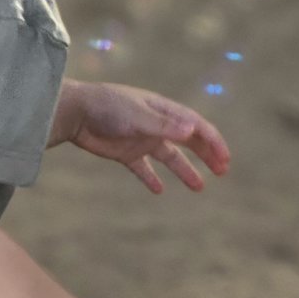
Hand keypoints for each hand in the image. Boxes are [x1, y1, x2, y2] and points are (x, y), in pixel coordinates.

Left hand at [59, 81, 230, 193]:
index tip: (224, 159)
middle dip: (206, 155)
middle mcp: (156, 125)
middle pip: (188, 140)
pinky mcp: (125, 152)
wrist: (74, 112)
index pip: (196, 126)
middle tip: (222, 171)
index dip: (213, 141)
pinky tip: (158, 190)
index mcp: (164, 110)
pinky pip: (143, 168)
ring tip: (199, 187)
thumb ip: (164, 125)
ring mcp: (141, 139)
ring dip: (185, 170)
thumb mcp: (138, 115)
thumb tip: (193, 129)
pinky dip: (151, 178)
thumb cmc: (107, 107)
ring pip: (170, 156)